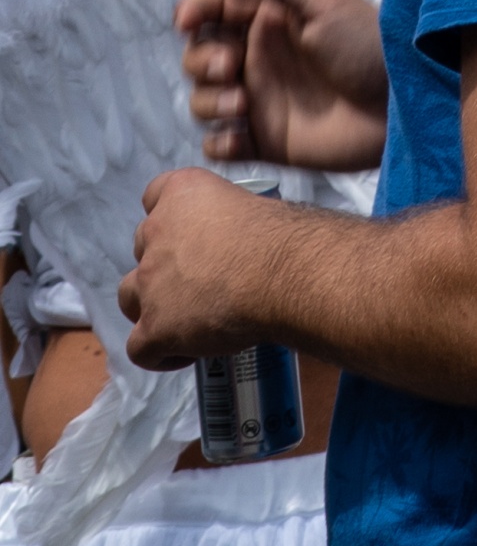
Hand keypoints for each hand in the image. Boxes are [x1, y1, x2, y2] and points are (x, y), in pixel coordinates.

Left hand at [120, 164, 291, 372]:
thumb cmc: (278, 236)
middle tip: (198, 279)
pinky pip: (139, 348)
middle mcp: (156, 232)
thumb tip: (234, 244)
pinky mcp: (152, 328)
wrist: (280, 274)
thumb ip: (225, 219)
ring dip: (150, 306)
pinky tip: (189, 353)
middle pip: (141, 248)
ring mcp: (148, 283)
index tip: (192, 234)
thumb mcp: (251, 206)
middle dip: (163, 263)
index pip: (154, 194)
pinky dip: (159, 353)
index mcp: (181, 192)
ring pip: (128, 297)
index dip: (170, 218)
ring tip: (184, 318)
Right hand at [176, 0, 387, 173]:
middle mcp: (258, 58)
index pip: (215, 10)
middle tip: (233, 66)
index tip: (188, 19)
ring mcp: (260, 100)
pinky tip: (239, 136)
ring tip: (242, 103)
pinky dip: (218, 143)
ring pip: (202, 100)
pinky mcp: (265, 141)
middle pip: (199, 56)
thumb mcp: (327, 3)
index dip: (194, 10)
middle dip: (202, 60)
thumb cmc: (368, 44)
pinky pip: (220, 145)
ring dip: (208, 100)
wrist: (398, 103)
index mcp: (270, 20)